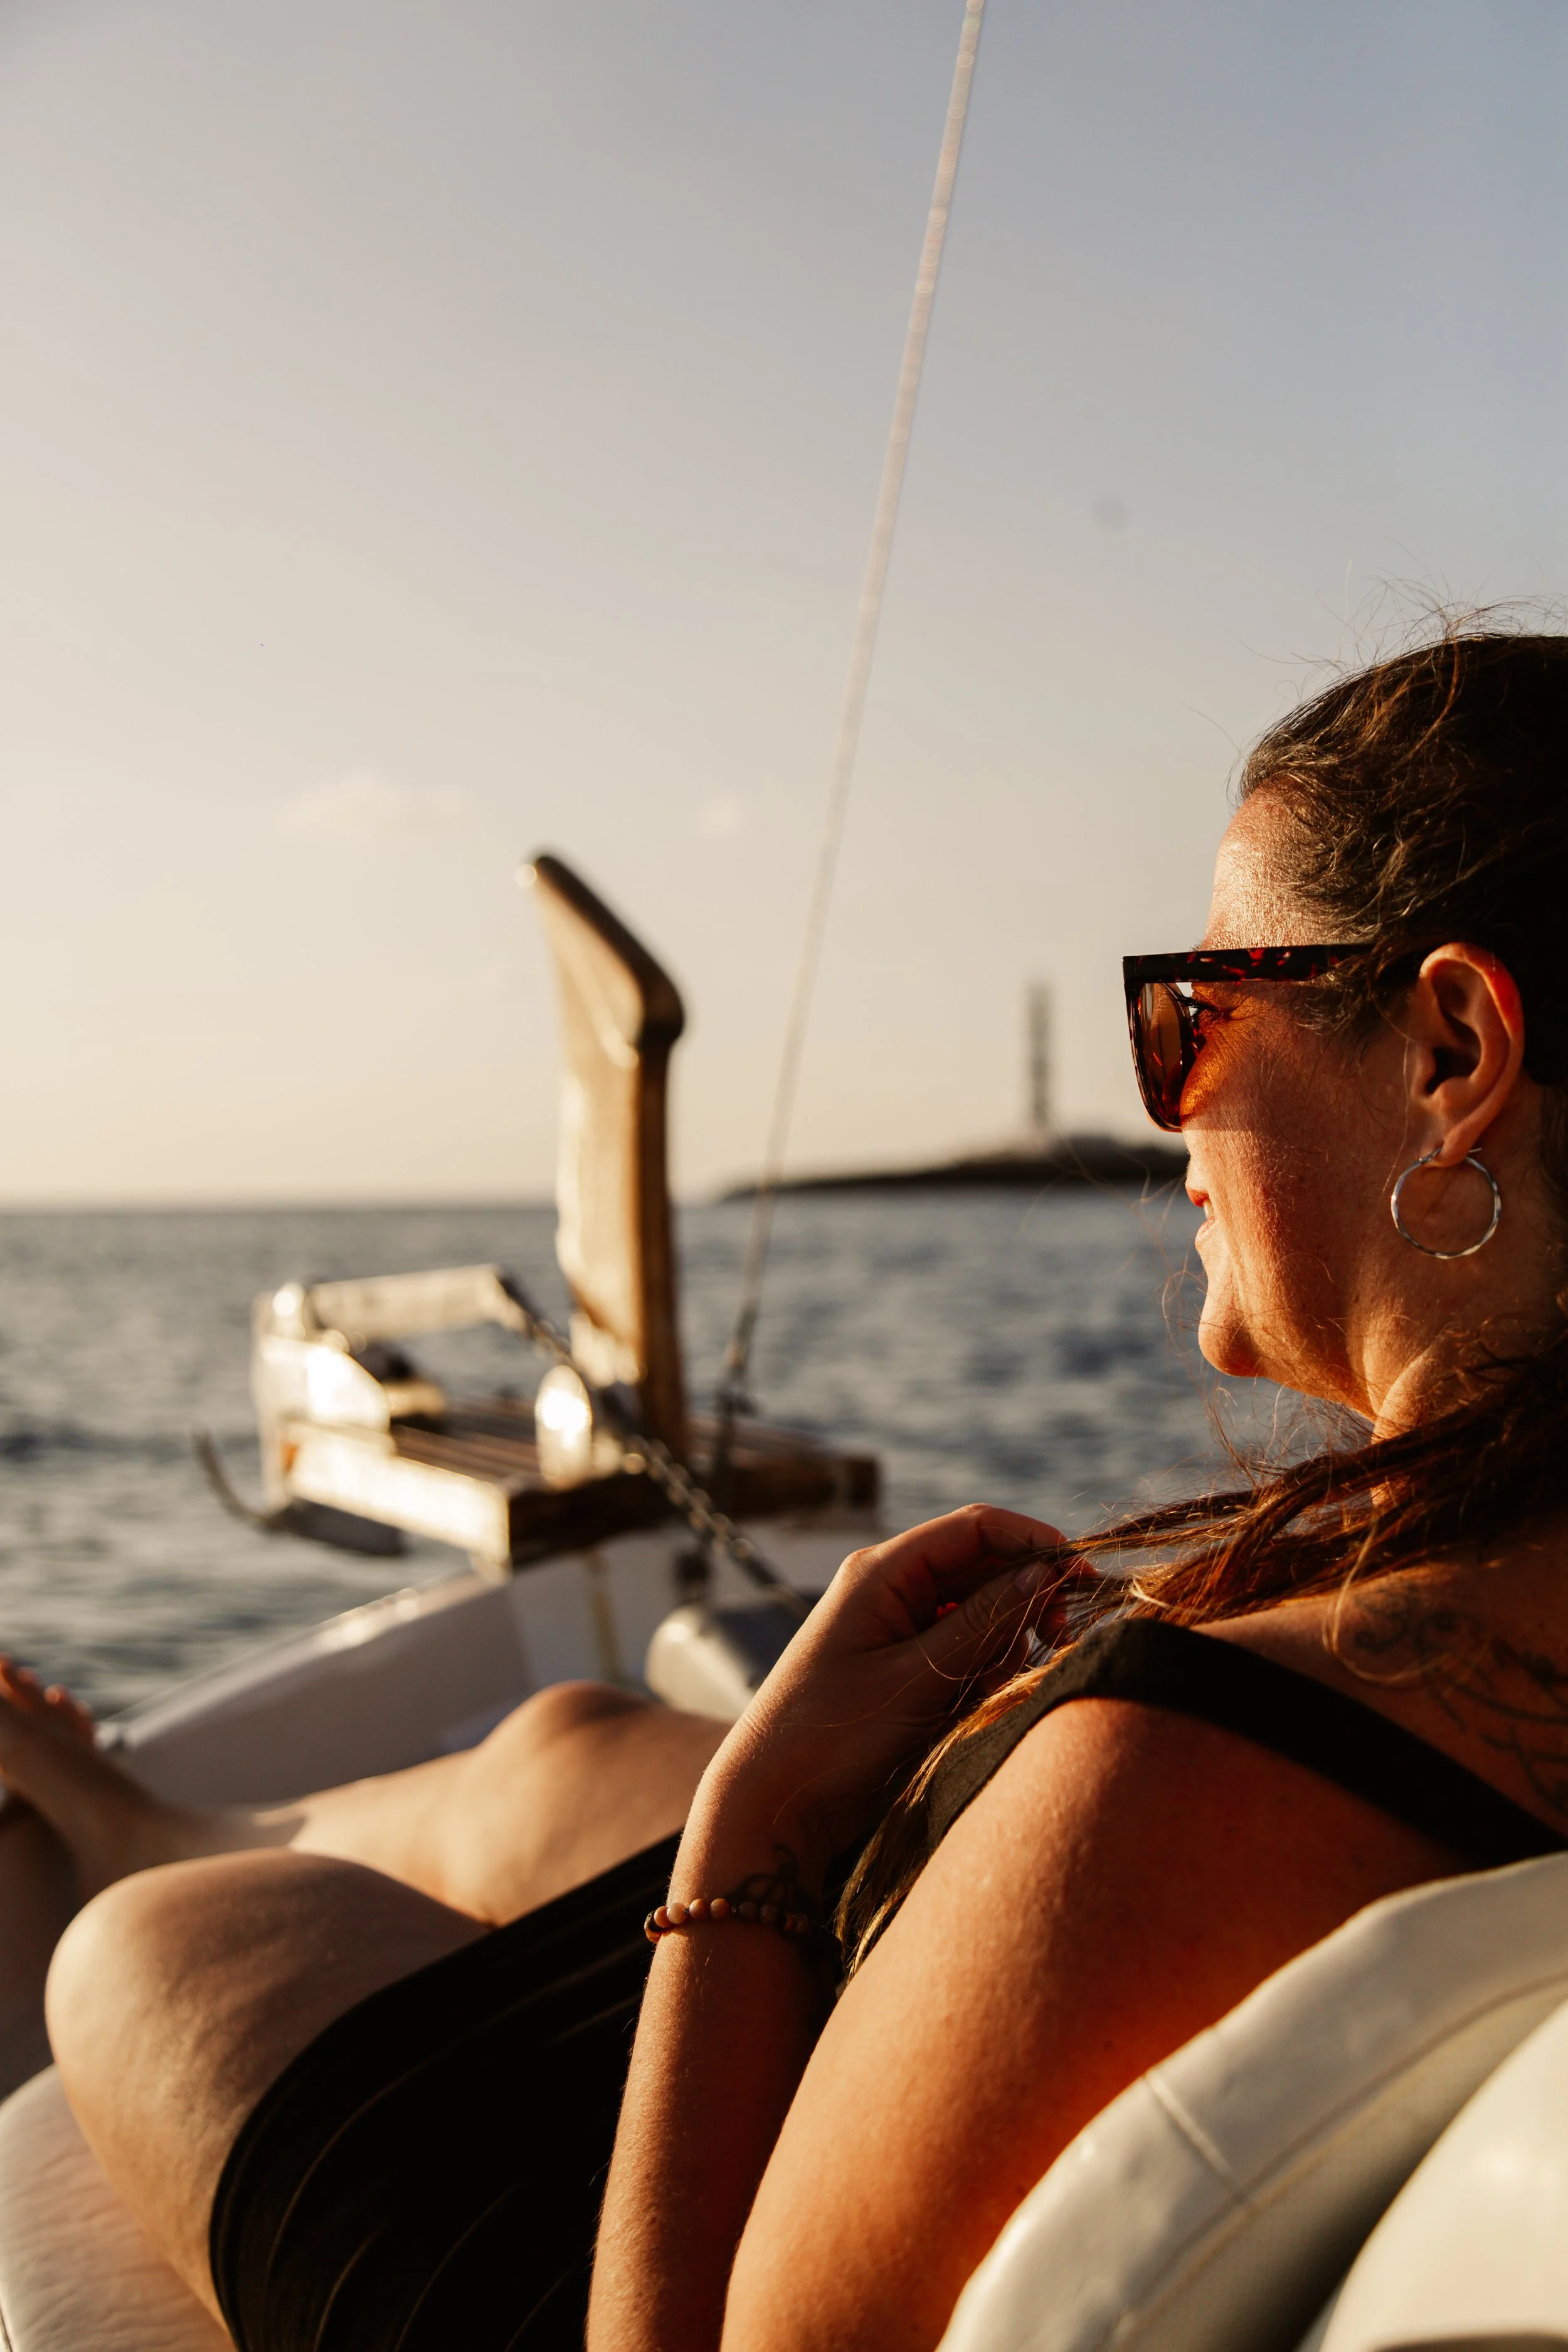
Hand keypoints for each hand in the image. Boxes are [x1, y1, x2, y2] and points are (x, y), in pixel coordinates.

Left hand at [687, 1506, 1092, 1894]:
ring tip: (986, 1691)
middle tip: (1056, 1645)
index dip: (1035, 1544)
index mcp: (881, 1572)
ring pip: (978, 1612)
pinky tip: (970, 1707)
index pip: (977, 1528)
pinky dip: (980, 1671)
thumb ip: (984, 1623)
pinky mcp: (899, 1668)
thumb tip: (1044, 1573)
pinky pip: (960, 1650)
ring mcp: (893, 1628)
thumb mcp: (917, 1680)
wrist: (770, 1805)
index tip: (1083, 1579)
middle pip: (982, 1567)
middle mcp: (888, 1589)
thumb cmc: (833, 1737)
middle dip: (1024, 1602)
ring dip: (1002, 1645)